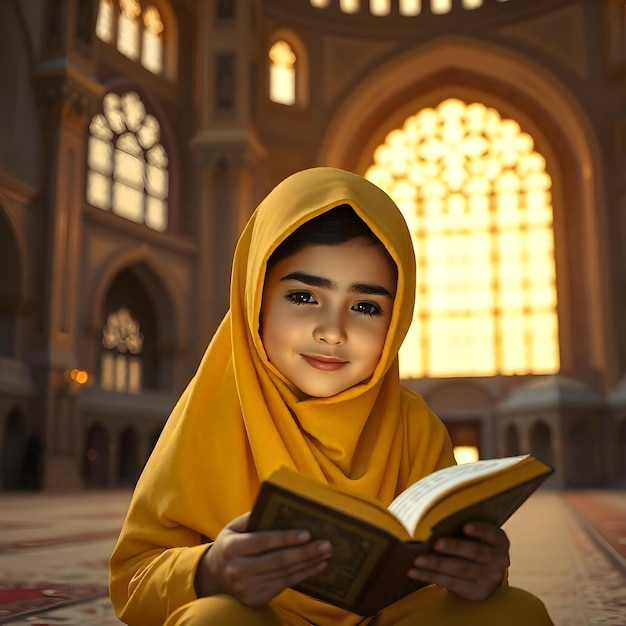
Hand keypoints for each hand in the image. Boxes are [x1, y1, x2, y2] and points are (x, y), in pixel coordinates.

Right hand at [195, 512, 331, 605]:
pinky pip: (284, 585)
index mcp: (231, 548)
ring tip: (326, 553)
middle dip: (304, 552)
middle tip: (326, 544)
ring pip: (284, 574)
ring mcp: (247, 588)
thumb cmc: (231, 544)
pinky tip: (317, 566)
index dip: (284, 538)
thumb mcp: (234, 527)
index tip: (306, 533)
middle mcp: (237, 570)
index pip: (261, 542)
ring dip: (308, 564)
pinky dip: (303, 575)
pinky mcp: (256, 599)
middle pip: (277, 561)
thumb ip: (253, 518)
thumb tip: (280, 507)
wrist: (215, 576)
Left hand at [407, 522, 509, 600]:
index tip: (465, 526)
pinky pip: (451, 583)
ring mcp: (489, 579)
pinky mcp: (475, 592)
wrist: (485, 573)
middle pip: (476, 552)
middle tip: (436, 544)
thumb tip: (433, 517)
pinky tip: (414, 572)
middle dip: (454, 548)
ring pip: (460, 570)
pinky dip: (430, 576)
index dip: (480, 530)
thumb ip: (461, 526)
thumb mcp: (475, 535)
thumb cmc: (472, 542)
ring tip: (417, 560)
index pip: (492, 534)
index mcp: (500, 541)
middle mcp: (498, 560)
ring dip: (436, 565)